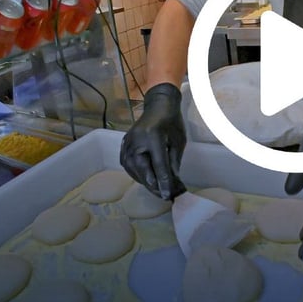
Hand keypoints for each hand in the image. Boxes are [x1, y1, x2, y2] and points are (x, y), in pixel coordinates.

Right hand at [119, 83, 187, 199]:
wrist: (158, 105)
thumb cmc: (172, 122)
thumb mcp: (178, 142)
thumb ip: (173, 163)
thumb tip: (172, 185)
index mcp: (153, 137)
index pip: (158, 166)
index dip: (163, 183)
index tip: (168, 196)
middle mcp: (136, 140)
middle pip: (143, 170)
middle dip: (154, 186)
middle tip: (164, 196)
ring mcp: (127, 143)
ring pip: (134, 171)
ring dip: (145, 182)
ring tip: (157, 190)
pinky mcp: (123, 145)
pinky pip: (128, 166)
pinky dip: (137, 174)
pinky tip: (147, 179)